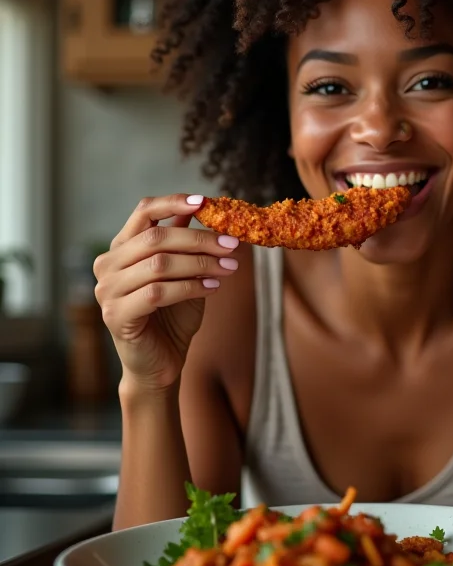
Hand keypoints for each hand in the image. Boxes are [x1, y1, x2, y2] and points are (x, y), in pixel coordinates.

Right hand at [94, 194, 240, 391]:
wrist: (161, 363)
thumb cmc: (173, 315)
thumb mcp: (184, 272)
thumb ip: (186, 243)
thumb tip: (205, 208)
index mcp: (122, 248)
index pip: (143, 212)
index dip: (173, 203)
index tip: (205, 202)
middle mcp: (108, 265)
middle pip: (156, 238)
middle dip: (200, 239)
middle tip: (233, 245)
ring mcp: (107, 290)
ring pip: (159, 264)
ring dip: (201, 263)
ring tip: (229, 267)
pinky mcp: (116, 315)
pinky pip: (158, 292)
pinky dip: (190, 287)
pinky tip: (213, 288)